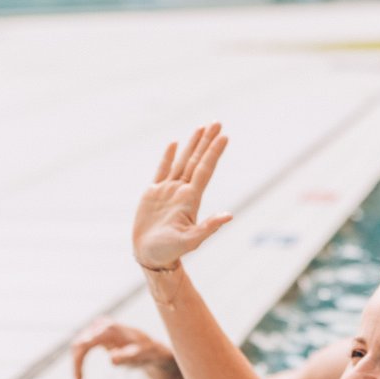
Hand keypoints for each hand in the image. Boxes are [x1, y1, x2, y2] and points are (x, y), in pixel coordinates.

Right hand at [71, 319, 173, 378]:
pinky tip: (80, 371)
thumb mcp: (138, 356)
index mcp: (109, 330)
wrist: (149, 347)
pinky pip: (83, 343)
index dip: (78, 361)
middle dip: (76, 362)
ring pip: (79, 343)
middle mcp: (102, 324)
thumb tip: (111, 358)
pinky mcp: (98, 331)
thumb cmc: (145, 352)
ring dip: (76, 360)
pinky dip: (79, 357)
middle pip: (79, 343)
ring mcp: (99, 326)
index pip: (85, 343)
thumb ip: (126, 357)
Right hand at [133, 124, 232, 270]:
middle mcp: (182, 190)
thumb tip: (229, 216)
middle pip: (197, 160)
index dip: (214, 153)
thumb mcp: (191, 241)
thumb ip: (209, 227)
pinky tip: (174, 144)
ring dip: (192, 144)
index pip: (205, 170)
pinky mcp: (153, 193)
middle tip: (217, 122)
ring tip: (201, 127)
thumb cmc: (170, 251)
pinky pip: (162, 170)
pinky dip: (168, 157)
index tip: (224, 136)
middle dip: (207, 141)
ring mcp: (168, 190)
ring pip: (182, 161)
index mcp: (191, 199)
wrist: (151, 256)